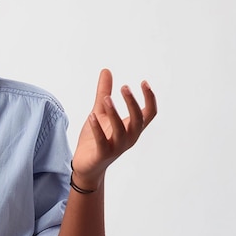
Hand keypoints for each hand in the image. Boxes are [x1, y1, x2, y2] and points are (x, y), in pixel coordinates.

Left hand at [72, 69, 156, 188]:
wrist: (86, 165)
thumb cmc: (96, 139)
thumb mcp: (100, 112)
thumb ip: (103, 92)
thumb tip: (106, 70)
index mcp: (131, 127)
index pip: (148, 113)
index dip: (149, 99)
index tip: (143, 82)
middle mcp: (129, 138)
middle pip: (138, 120)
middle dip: (132, 103)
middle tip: (124, 87)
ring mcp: (117, 147)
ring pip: (121, 131)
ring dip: (114, 114)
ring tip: (106, 99)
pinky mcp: (102, 154)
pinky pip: (102, 142)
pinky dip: (97, 129)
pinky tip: (91, 117)